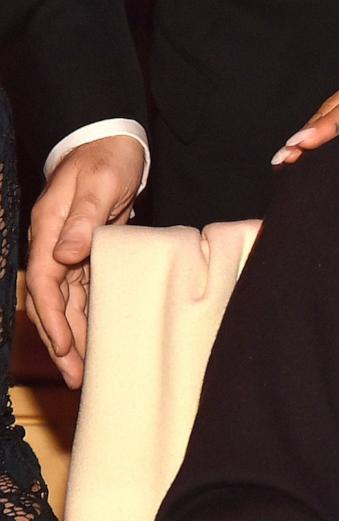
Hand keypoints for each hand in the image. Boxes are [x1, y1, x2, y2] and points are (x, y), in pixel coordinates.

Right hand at [25, 135, 144, 387]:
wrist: (113, 144)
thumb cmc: (105, 160)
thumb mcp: (98, 185)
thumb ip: (84, 219)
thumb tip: (67, 254)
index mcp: (49, 230)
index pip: (42, 281)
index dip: (51, 317)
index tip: (64, 346)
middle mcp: (54, 244)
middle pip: (52, 301)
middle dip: (62, 341)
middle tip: (76, 376)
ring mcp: (70, 249)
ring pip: (68, 302)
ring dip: (75, 335)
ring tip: (86, 369)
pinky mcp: (89, 251)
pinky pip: (84, 291)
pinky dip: (88, 315)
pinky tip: (98, 338)